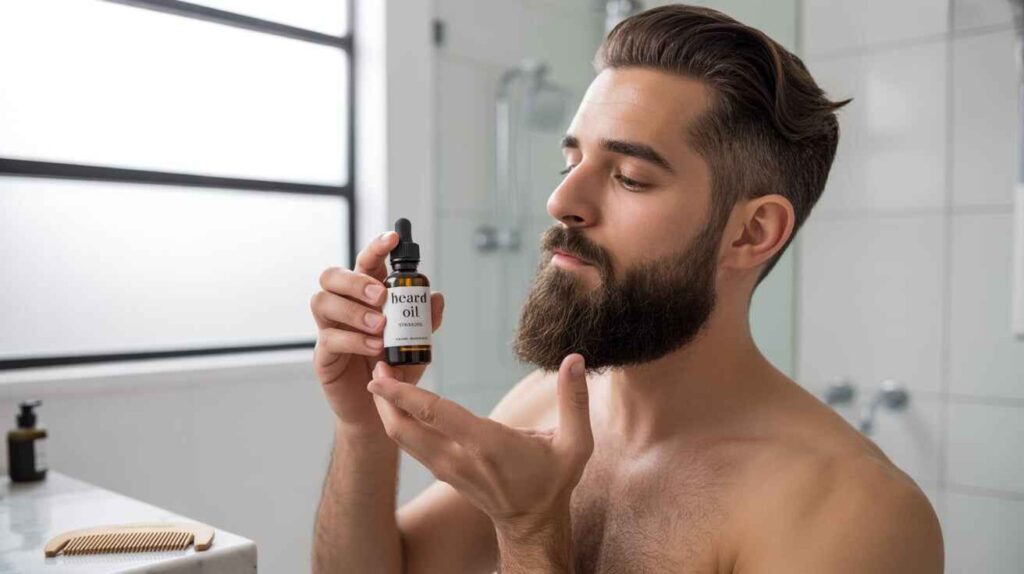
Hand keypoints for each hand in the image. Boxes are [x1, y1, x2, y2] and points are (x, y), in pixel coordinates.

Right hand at [310, 231, 444, 435]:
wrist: (379, 410)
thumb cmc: (393, 370)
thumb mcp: (416, 345)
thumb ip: (425, 322)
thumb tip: (435, 297)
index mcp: (364, 298)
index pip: (365, 264)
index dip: (376, 248)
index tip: (393, 239)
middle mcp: (343, 308)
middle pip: (332, 275)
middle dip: (356, 280)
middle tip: (382, 296)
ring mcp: (329, 330)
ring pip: (322, 301)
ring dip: (353, 309)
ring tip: (380, 326)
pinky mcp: (323, 356)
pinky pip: (329, 338)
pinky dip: (354, 340)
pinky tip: (374, 347)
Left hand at [366, 354, 593, 530]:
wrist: (532, 524)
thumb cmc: (552, 481)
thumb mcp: (575, 444)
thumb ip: (574, 400)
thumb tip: (575, 359)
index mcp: (486, 445)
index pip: (436, 414)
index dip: (405, 394)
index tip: (382, 376)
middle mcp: (458, 457)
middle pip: (403, 428)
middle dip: (383, 399)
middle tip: (375, 367)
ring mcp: (446, 468)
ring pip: (402, 439)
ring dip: (388, 410)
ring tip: (383, 379)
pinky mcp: (443, 471)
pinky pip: (412, 445)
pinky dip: (400, 423)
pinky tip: (398, 403)